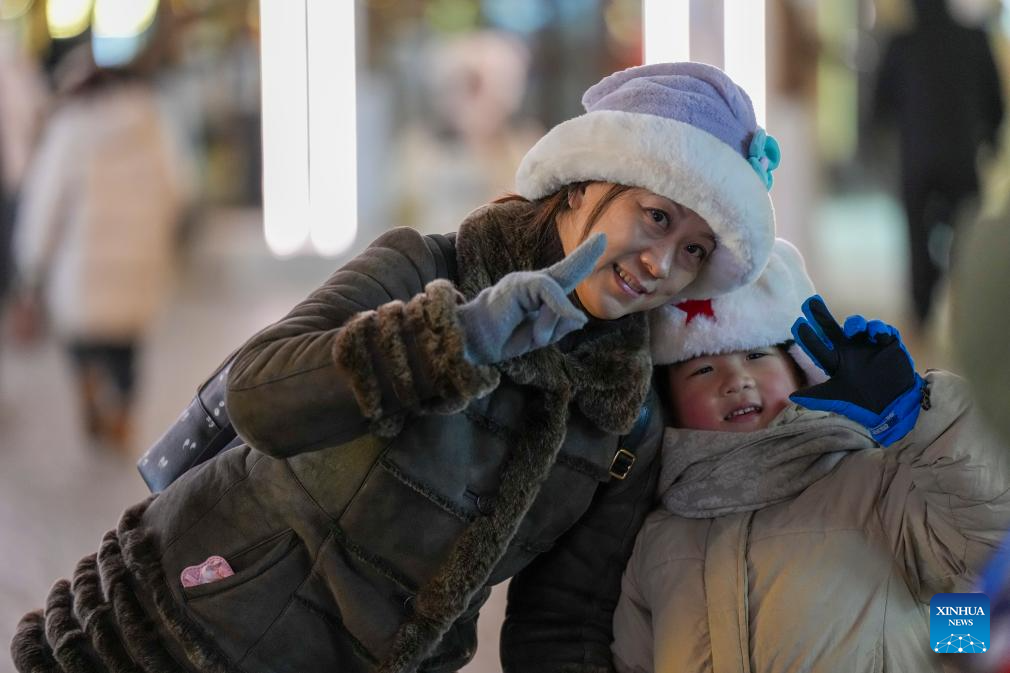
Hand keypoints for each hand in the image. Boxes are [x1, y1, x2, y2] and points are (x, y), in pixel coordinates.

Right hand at [458, 233, 605, 364]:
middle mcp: (532, 284)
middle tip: (603, 239)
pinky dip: (553, 311)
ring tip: (536, 338)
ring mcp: (524, 281)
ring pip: (557, 293)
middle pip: (565, 271)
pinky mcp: (519, 284)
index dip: (582, 261)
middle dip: (584, 256)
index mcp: (537, 297)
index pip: (565, 277)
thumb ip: (558, 327)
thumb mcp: (537, 337)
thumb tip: (580, 318)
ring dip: (551, 321)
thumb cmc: (501, 338)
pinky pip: (548, 293)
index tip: (600, 243)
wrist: (473, 340)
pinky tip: (548, 329)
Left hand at [788, 295, 924, 445]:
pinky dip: (879, 328)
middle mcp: (849, 349)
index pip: (817, 345)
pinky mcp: (889, 344)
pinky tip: (876, 332)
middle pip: (831, 327)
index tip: (797, 324)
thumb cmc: (862, 405)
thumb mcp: (837, 399)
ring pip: (857, 325)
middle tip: (809, 302)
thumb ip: (816, 397)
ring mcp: (868, 345)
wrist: (894, 408)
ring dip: (854, 322)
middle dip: (820, 314)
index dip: (807, 335)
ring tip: (853, 328)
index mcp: (835, 361)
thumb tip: (791, 397)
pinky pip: (883, 330)